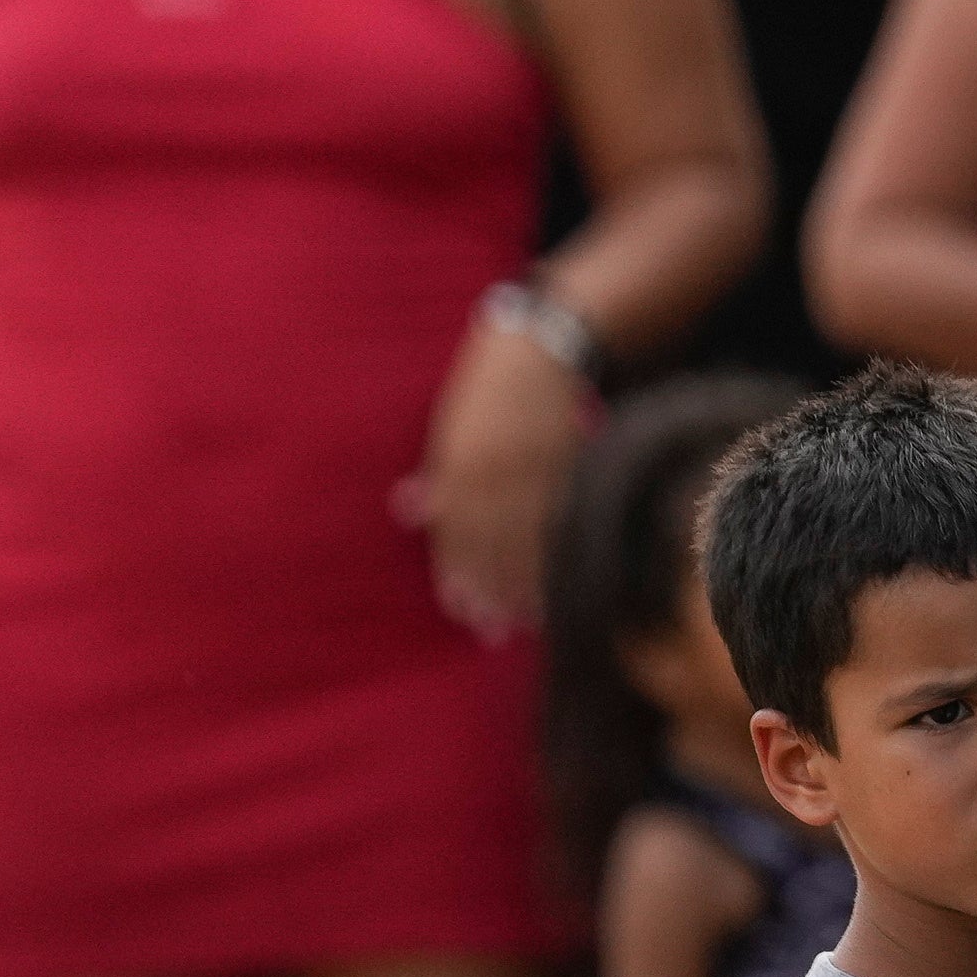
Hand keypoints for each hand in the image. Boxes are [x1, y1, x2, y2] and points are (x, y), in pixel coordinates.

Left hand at [401, 313, 591, 640]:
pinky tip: (557, 579)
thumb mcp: (450, 421)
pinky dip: (556, 551)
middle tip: (489, 630)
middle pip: (490, 542)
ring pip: (526, 536)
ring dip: (522, 582)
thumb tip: (409, 509)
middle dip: (488, 589)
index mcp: (458, 459)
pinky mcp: (567, 463)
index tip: (461, 608)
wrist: (541, 345)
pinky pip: (560, 518)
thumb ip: (437, 469)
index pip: (456, 529)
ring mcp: (534, 467)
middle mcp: (493, 468)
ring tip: (521, 620)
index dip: (458, 571)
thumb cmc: (487, 383)